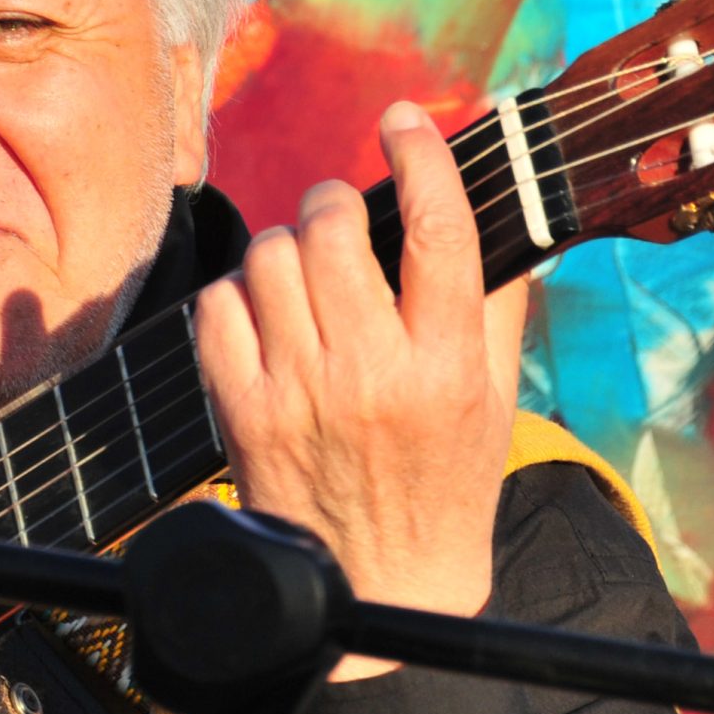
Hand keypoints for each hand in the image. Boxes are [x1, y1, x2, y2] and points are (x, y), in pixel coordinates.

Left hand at [193, 100, 528, 678]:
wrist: (381, 593)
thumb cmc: (445, 487)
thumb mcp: (494, 398)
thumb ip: (494, 303)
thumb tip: (493, 207)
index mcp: (447, 367)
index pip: (439, 229)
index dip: (421, 156)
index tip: (406, 120)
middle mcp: (372, 375)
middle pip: (337, 231)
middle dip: (337, 205)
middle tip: (345, 222)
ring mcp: (300, 395)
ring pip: (273, 260)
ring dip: (288, 249)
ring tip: (306, 275)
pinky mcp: (242, 414)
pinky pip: (219, 309)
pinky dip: (237, 296)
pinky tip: (263, 316)